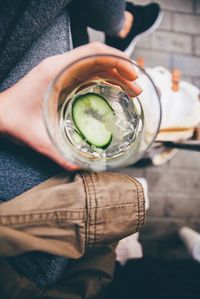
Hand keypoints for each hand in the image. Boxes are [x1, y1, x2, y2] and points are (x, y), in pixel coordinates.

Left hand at [0, 42, 140, 169]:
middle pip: (99, 57)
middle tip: (137, 89)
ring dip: (116, 72)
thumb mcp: (38, 140)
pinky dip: (106, 77)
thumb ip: (59, 156)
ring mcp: (62, 70)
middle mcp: (60, 66)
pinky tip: (115, 90)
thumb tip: (82, 169)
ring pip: (96, 63)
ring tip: (132, 90)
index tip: (134, 75)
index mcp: (56, 71)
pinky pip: (89, 71)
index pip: (93, 54)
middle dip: (123, 69)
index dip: (118, 61)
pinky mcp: (62, 77)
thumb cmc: (14, 121)